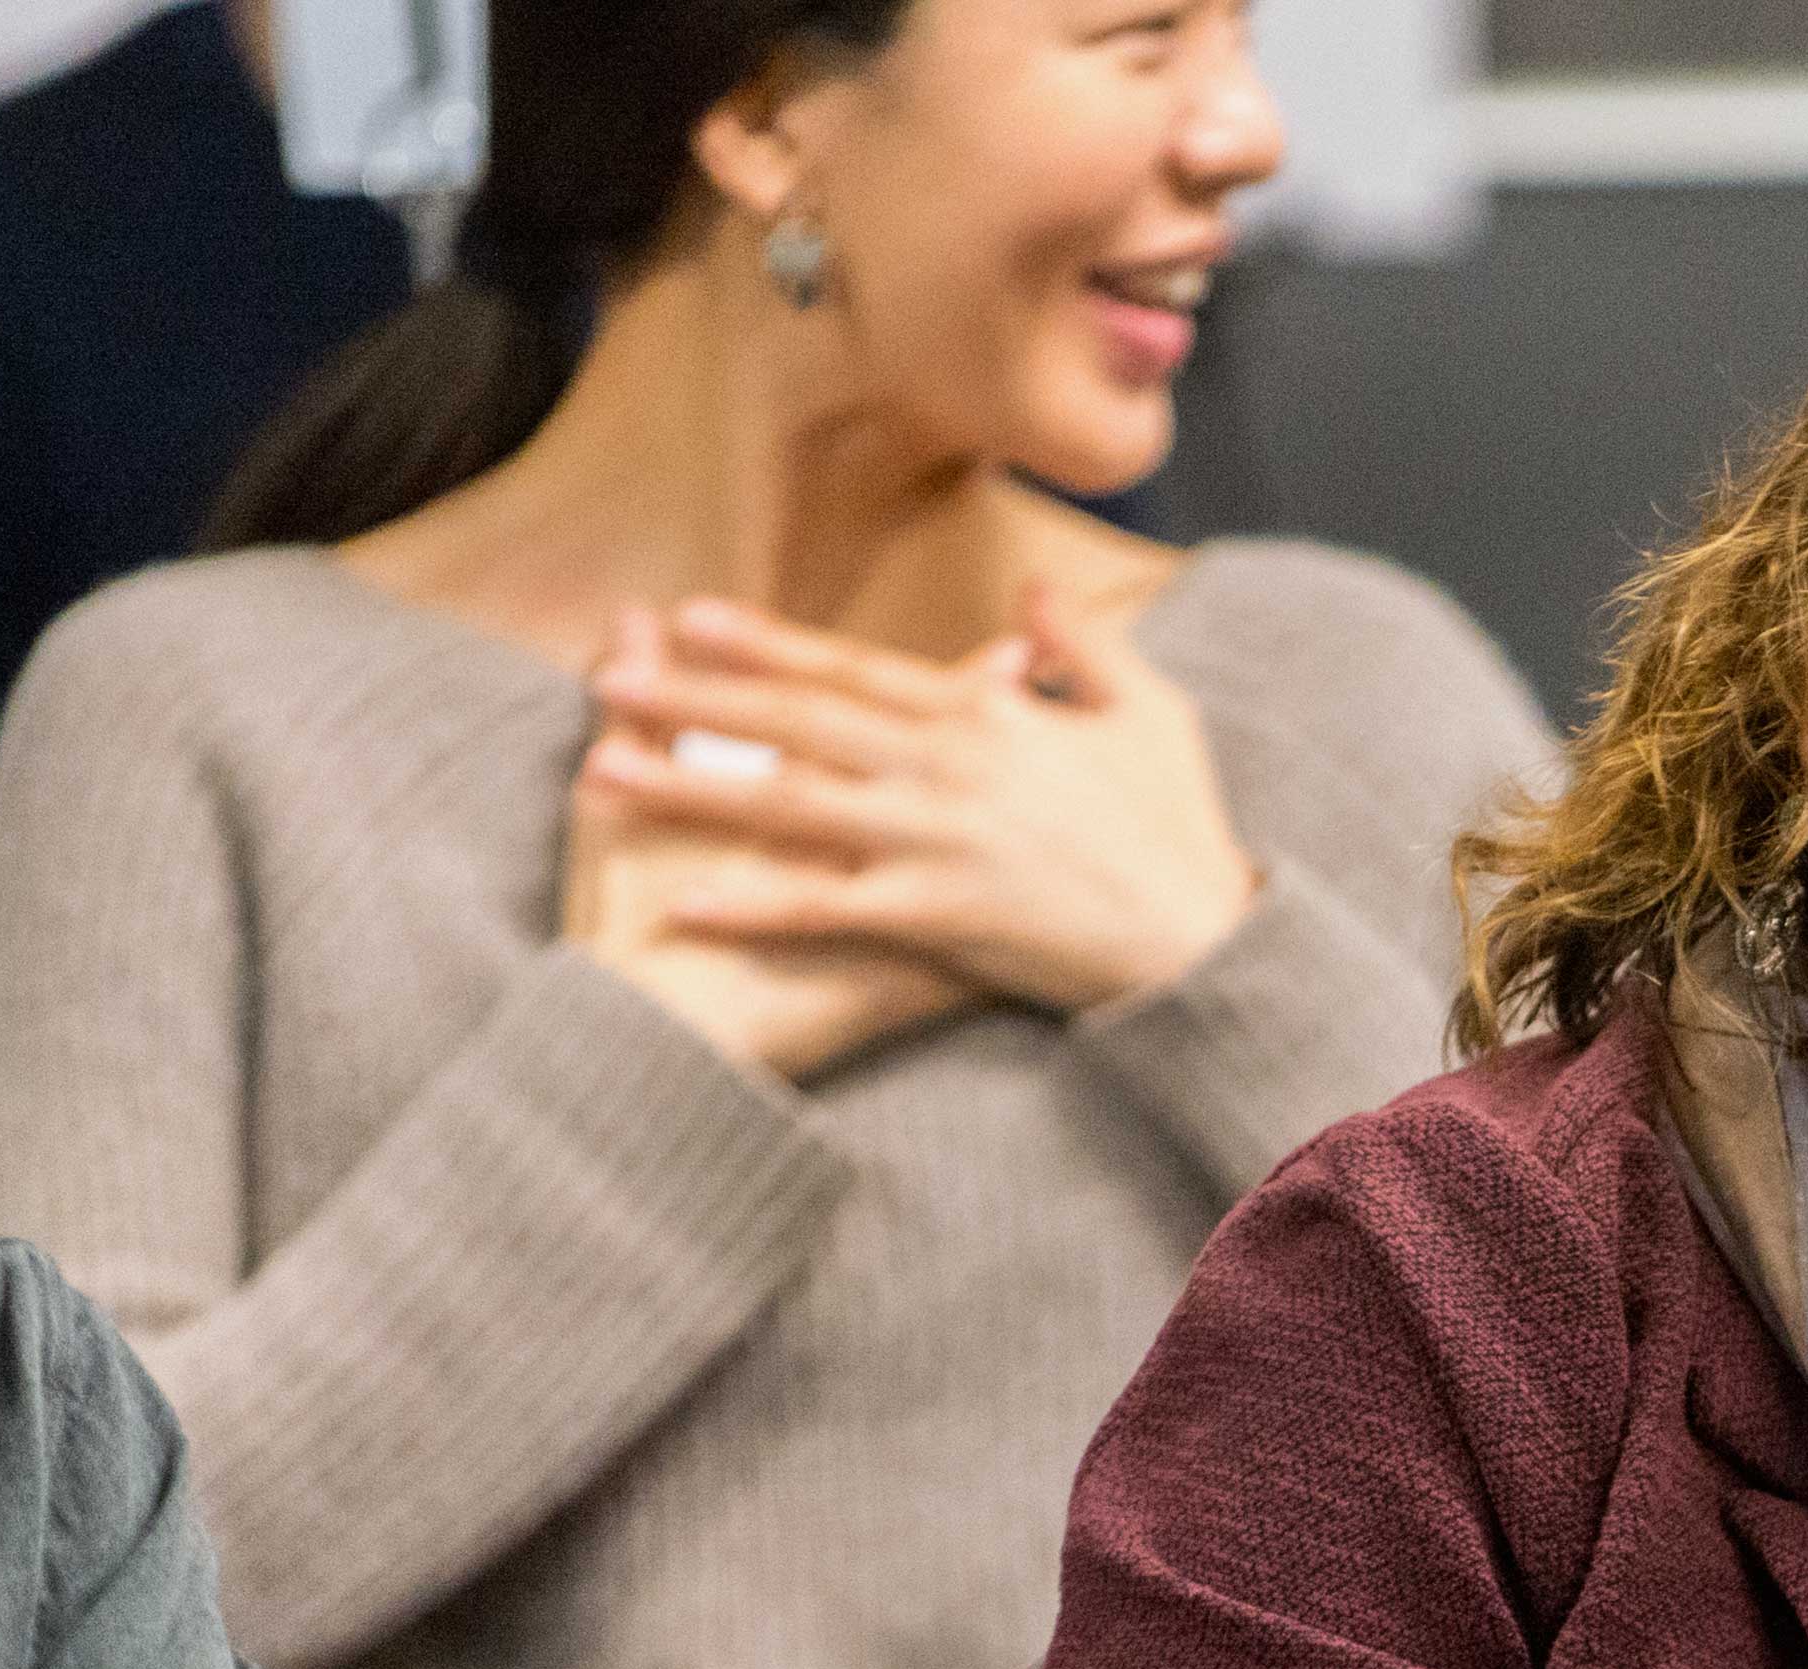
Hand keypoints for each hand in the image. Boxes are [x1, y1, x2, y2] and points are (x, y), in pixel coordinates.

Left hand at [580, 586, 1259, 1015]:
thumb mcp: (1150, 711)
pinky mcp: (935, 917)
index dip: (766, 643)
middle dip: (694, 699)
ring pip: (787, 806)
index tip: (688, 619)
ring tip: (603, 772)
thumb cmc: (1180, 827)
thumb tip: (1037, 593)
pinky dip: (750, 905)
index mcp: (986, 714)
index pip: (851, 668)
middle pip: (794, 725)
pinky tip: (679, 901)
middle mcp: (945, 766)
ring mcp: (934, 841)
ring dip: (689, 786)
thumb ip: (1085, 645)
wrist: (1205, 936)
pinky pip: (824, 909)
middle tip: (604, 681)